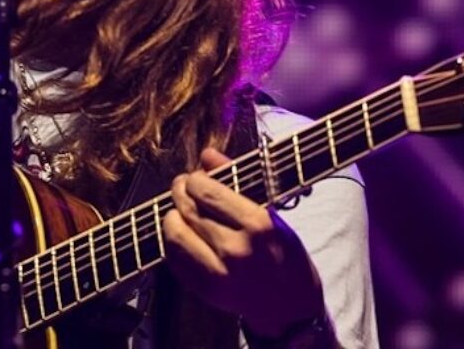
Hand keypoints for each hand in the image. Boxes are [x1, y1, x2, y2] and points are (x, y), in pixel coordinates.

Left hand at [161, 146, 325, 336]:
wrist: (291, 310)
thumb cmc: (284, 256)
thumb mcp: (272, 215)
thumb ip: (236, 182)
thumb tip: (207, 155)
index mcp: (258, 224)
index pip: (205, 190)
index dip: (195, 179)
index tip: (197, 179)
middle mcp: (236, 249)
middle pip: (186, 208)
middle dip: (180, 192)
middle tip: (183, 189)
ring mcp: (218, 273)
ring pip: (173, 232)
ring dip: (172, 217)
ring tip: (181, 213)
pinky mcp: (204, 290)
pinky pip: (173, 258)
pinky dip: (172, 243)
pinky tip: (183, 236)